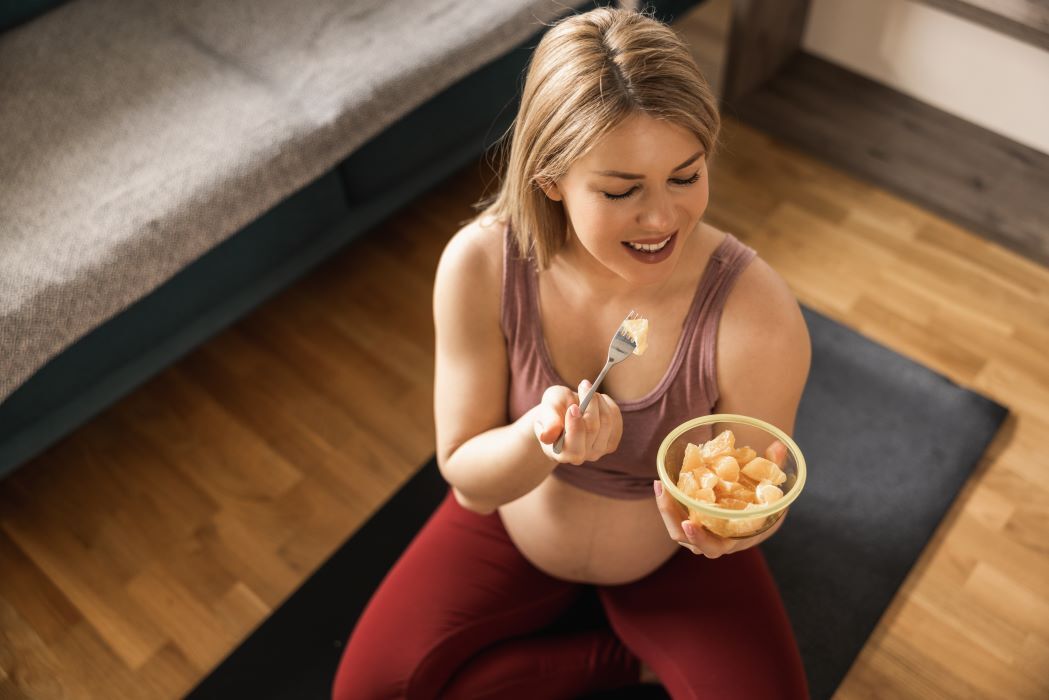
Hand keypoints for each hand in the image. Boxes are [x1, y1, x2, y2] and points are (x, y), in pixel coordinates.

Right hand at [532, 381, 622, 464]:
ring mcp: (597, 451)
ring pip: (606, 423)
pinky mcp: (611, 443)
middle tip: (583, 384)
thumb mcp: (546, 409)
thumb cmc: (552, 410)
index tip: (573, 407)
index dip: (575, 427)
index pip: (574, 448)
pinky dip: (608, 405)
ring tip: (587, 391)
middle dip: (589, 403)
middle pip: (592, 429)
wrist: (563, 412)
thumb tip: (546, 436)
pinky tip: (597, 400)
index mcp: (560, 453)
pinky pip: (616, 420)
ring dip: (598, 401)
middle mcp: (580, 457)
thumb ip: (547, 421)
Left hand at [654, 440, 789, 557]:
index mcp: (733, 539)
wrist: (758, 518)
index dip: (700, 538)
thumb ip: (775, 469)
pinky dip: (669, 502)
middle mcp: (713, 540)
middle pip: (685, 538)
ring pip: (676, 529)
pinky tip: (663, 483)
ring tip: (660, 484)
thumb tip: (779, 445)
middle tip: (663, 491)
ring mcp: (701, 532)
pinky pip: (677, 517)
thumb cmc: (766, 507)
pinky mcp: (693, 521)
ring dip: (665, 509)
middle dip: (671, 517)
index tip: (689, 523)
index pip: (713, 547)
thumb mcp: (774, 492)